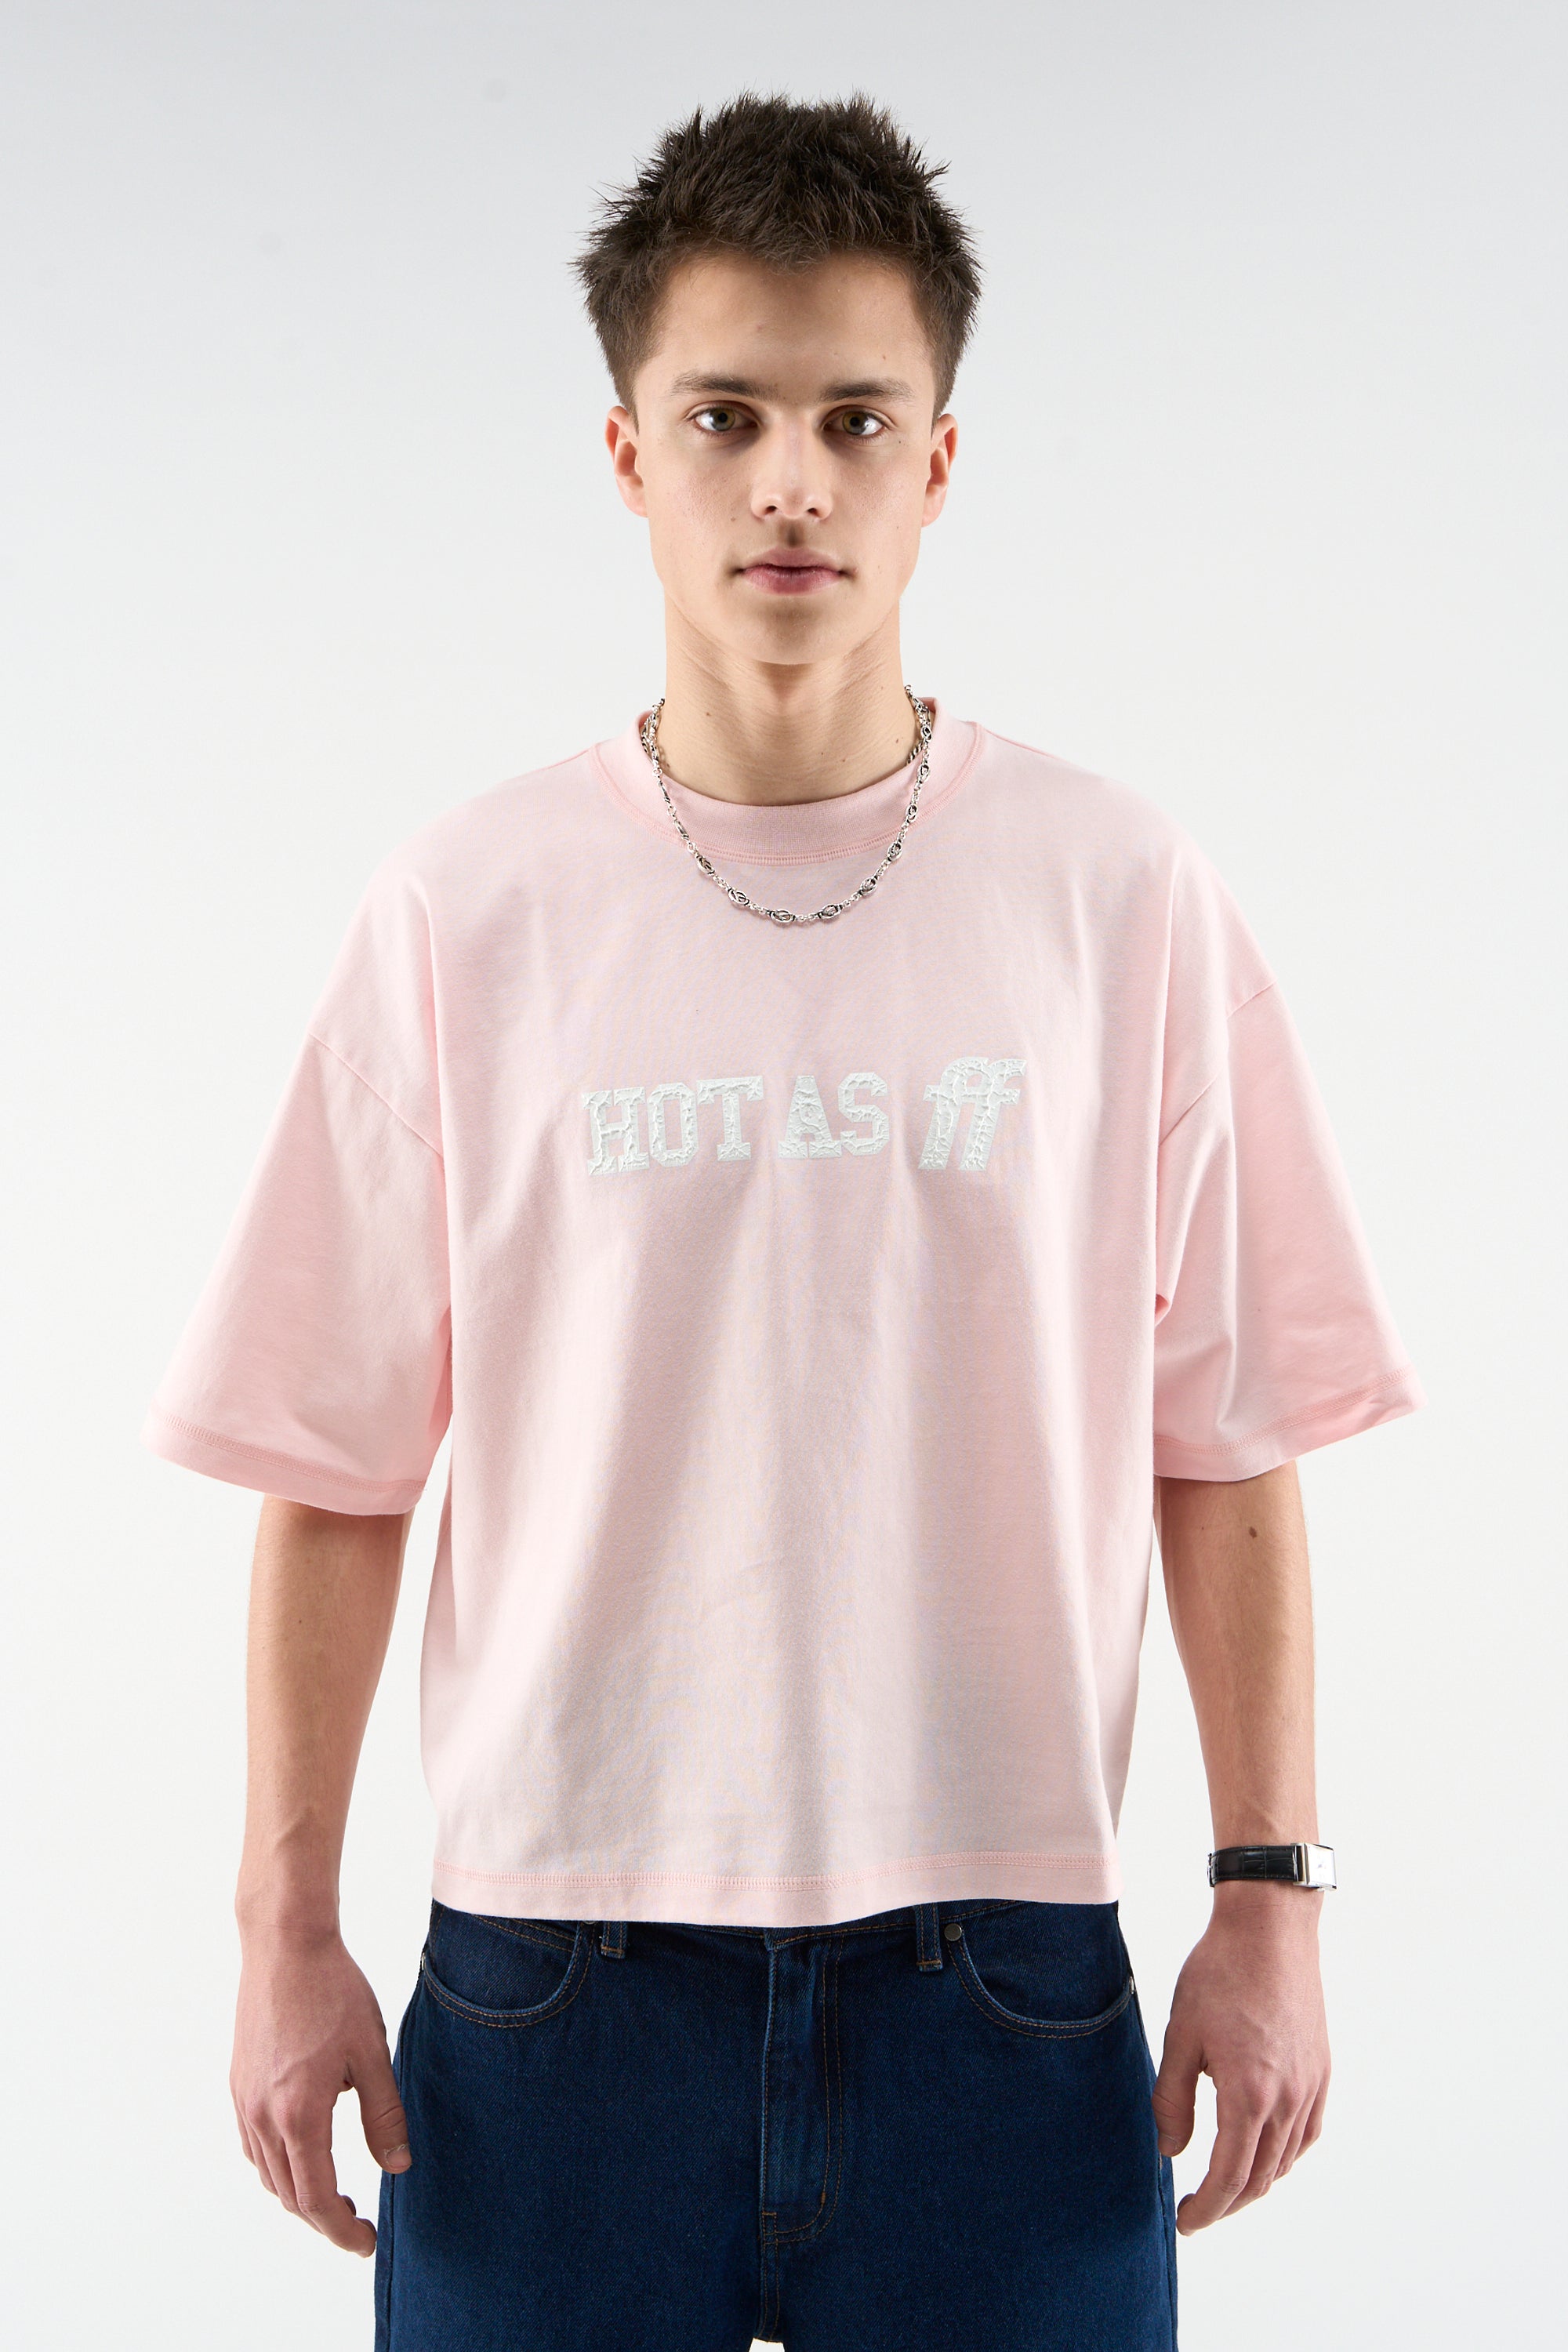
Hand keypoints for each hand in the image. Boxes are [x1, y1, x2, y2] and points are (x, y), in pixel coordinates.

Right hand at [231, 1925, 410, 2254]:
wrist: (285, 1945)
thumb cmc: (334, 1992)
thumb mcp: (372, 2054)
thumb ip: (384, 2115)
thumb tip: (397, 2167)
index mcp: (298, 2114)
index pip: (316, 2199)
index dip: (341, 2230)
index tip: (366, 2241)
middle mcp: (261, 2116)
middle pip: (289, 2195)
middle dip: (323, 2218)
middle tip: (358, 2223)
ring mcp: (243, 2101)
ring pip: (268, 2175)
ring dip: (299, 2195)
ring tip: (335, 2193)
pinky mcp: (238, 2084)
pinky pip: (253, 2147)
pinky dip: (278, 2166)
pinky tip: (304, 2153)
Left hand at [1152, 1883, 1329, 2231]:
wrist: (1270, 1928)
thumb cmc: (1219, 1974)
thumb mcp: (1180, 2035)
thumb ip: (1172, 2099)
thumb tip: (1170, 2150)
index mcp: (1249, 2094)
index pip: (1230, 2177)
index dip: (1207, 2209)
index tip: (1185, 2221)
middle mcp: (1288, 2099)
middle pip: (1260, 2178)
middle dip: (1228, 2203)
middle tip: (1198, 2210)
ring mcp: (1311, 2086)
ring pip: (1285, 2160)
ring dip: (1254, 2181)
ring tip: (1223, 2183)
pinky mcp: (1321, 2070)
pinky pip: (1306, 2133)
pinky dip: (1283, 2155)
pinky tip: (1262, 2150)